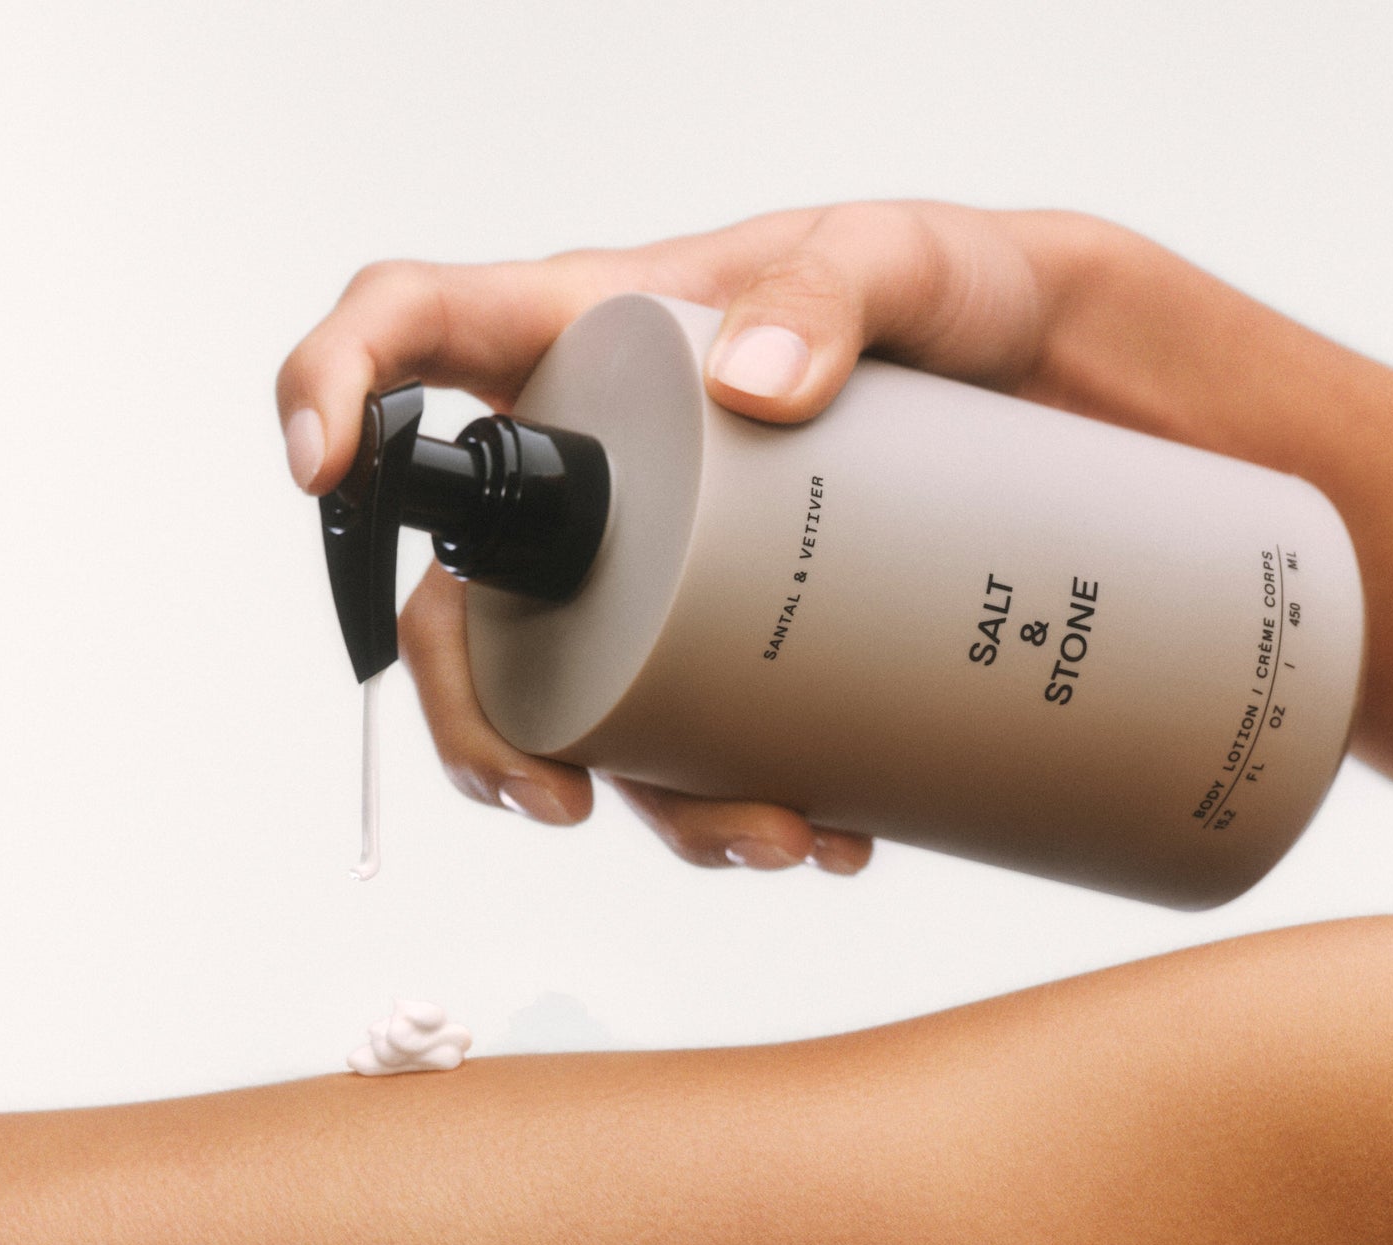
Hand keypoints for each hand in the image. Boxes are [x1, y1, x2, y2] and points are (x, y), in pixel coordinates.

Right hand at [275, 202, 1119, 873]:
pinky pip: (692, 741)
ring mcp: (659, 568)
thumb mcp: (902, 259)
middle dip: (479, 724)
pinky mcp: (737, 636)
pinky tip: (826, 831)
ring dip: (654, 806)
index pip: (414, 331)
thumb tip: (756, 388)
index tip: (322, 472)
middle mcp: (598, 471)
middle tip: (554, 799)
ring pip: (586, 708)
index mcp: (586, 341)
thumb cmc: (956, 291)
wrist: (1070, 392)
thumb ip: (833, 290)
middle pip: (463, 602)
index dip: (332, 387)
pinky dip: (742, 809)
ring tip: (777, 837)